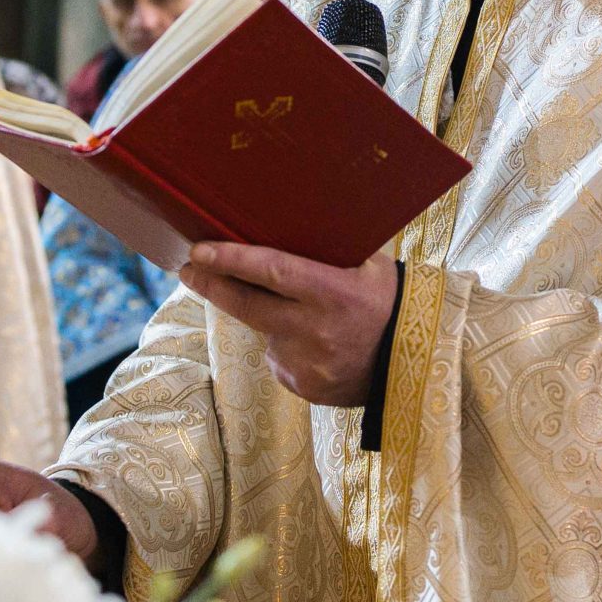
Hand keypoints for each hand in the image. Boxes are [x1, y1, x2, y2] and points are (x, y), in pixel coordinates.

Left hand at [178, 242, 398, 409]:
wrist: (412, 363)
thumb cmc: (389, 301)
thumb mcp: (371, 265)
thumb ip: (332, 247)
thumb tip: (288, 216)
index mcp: (334, 293)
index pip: (272, 272)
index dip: (232, 261)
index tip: (199, 251)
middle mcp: (316, 330)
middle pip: (247, 306)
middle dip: (212, 285)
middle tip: (189, 270)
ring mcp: (306, 363)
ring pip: (264, 332)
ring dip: (267, 318)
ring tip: (302, 313)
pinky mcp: (301, 385)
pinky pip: (279, 358)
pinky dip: (285, 345)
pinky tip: (313, 343)